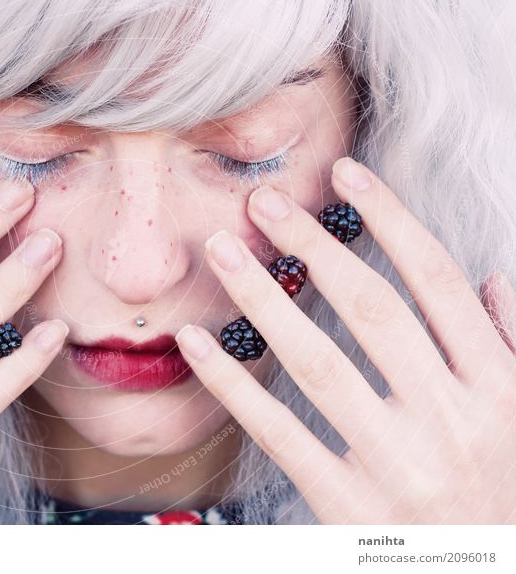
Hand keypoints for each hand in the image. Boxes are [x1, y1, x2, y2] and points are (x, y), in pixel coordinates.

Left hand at [175, 157, 515, 523]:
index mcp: (500, 386)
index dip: (390, 216)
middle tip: (263, 202)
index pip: (435, 279)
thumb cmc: (506, 499)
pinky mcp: (347, 507)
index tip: (346, 173)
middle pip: (370, 307)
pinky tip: (196, 343)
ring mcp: (398, 464)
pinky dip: (232, 383)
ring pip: (317, 360)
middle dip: (312, 244)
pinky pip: (278, 432)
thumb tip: (487, 279)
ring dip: (262, 297)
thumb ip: (514, 345)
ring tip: (222, 251)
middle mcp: (452, 418)